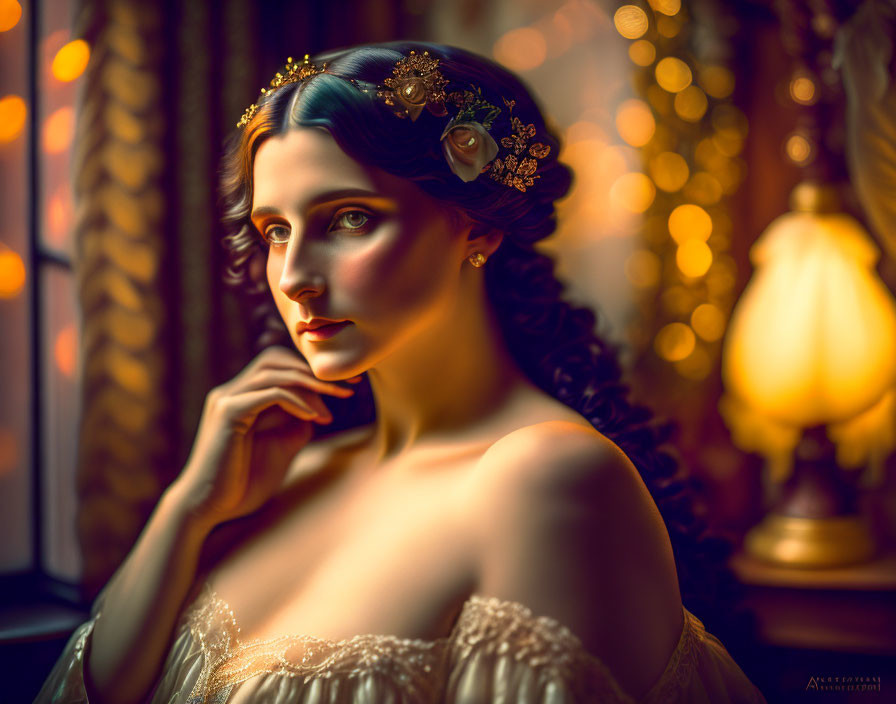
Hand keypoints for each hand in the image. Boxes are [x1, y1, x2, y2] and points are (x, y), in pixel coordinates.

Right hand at [170, 346, 356, 527]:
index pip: (279, 365)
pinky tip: (315, 417)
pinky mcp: (227, 413)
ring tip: (340, 398)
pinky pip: (269, 394)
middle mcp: (231, 391)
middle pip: (276, 358)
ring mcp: (226, 399)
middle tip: (350, 385)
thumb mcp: (281, 450)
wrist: (208, 510)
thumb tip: (319, 410)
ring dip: (312, 384)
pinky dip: (296, 400)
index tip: (348, 385)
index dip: (313, 372)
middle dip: (316, 370)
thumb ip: (296, 427)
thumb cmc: (242, 484)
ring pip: (274, 372)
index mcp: (241, 397)